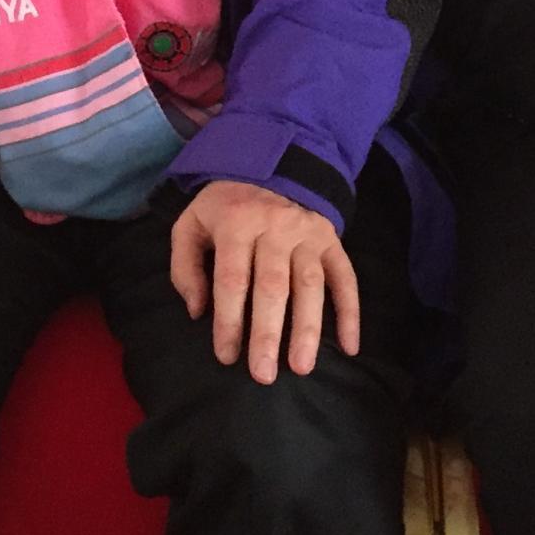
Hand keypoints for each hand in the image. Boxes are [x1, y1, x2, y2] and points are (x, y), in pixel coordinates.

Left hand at [169, 179, 358, 383]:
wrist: (273, 160)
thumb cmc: (226, 205)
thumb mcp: (192, 223)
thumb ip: (185, 266)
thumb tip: (197, 311)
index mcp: (237, 223)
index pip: (232, 279)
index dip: (228, 320)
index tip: (226, 356)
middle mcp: (275, 228)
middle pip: (272, 287)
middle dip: (267, 334)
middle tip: (263, 375)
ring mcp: (307, 234)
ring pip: (310, 286)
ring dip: (307, 328)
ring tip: (301, 366)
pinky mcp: (331, 240)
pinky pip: (345, 278)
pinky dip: (350, 312)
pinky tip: (350, 346)